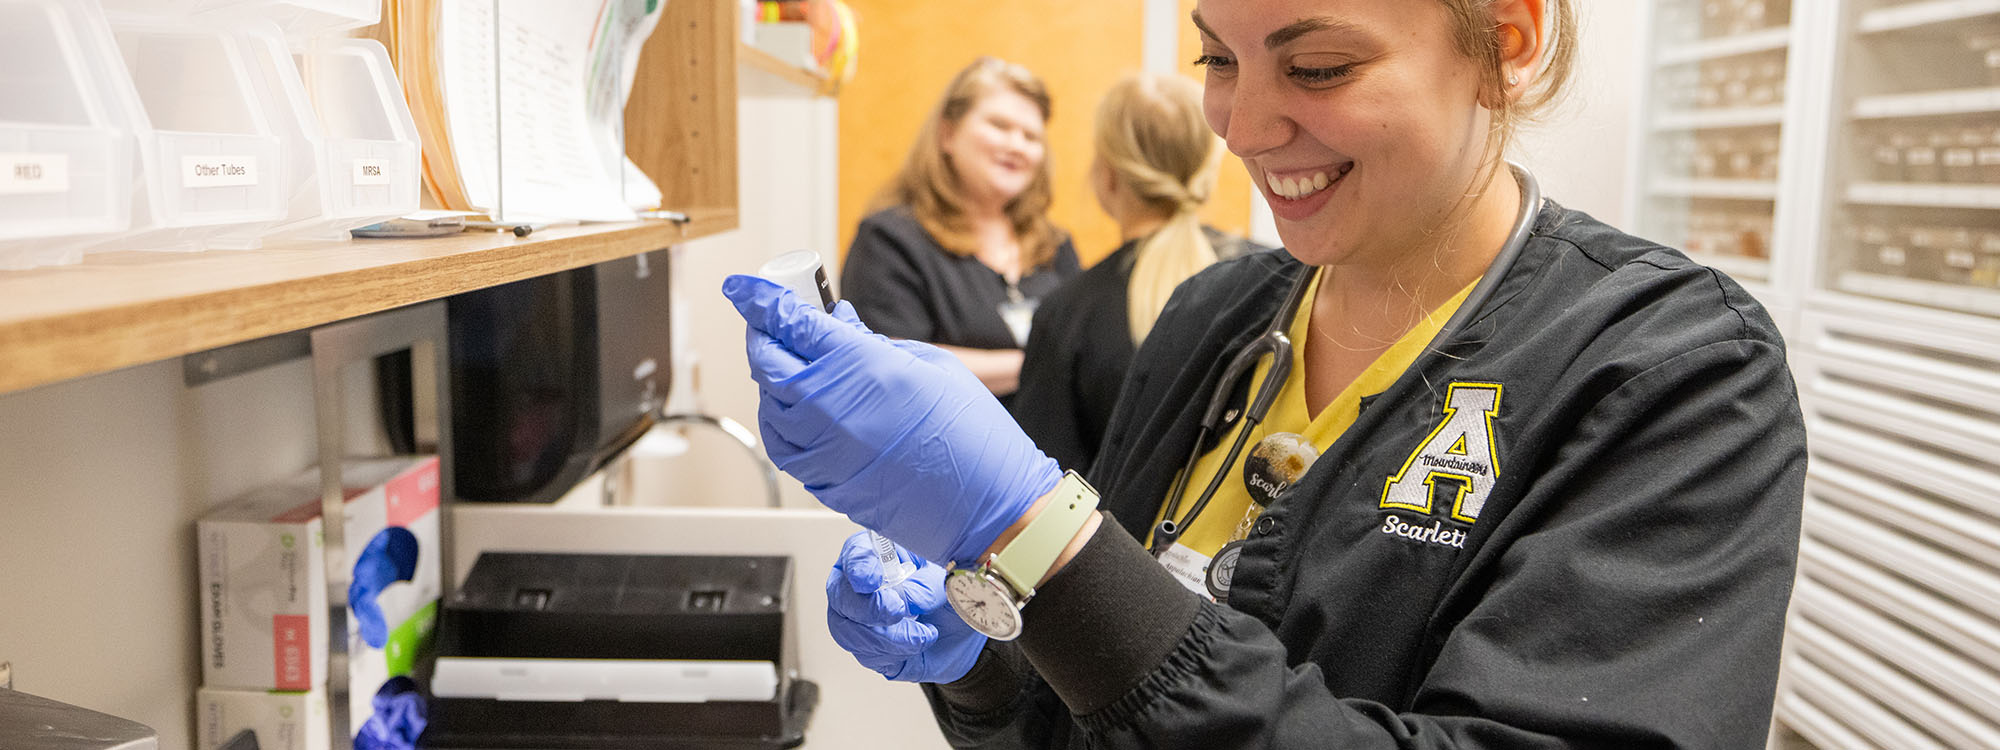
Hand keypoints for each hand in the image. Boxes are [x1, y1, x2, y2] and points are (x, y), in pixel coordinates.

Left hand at [722, 275, 1061, 563]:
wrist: (988, 506)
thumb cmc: (973, 437)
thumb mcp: (929, 365)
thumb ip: (873, 344)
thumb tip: (839, 328)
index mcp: (858, 366)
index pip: (790, 322)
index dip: (761, 300)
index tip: (745, 288)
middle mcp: (827, 407)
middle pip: (766, 359)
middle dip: (762, 332)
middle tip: (769, 320)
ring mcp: (820, 449)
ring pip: (768, 403)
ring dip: (772, 377)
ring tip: (793, 363)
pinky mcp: (822, 481)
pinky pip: (782, 444)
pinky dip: (780, 418)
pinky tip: (797, 408)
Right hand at [826, 531, 983, 682]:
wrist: (965, 631)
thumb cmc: (951, 593)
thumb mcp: (947, 581)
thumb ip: (924, 586)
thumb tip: (902, 600)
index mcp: (879, 554)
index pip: (855, 553)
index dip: (859, 567)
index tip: (870, 580)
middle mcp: (859, 585)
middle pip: (841, 596)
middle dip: (868, 608)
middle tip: (897, 611)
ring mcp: (858, 619)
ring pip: (848, 630)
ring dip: (887, 636)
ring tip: (923, 634)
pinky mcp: (867, 649)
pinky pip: (866, 654)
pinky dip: (895, 652)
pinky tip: (918, 644)